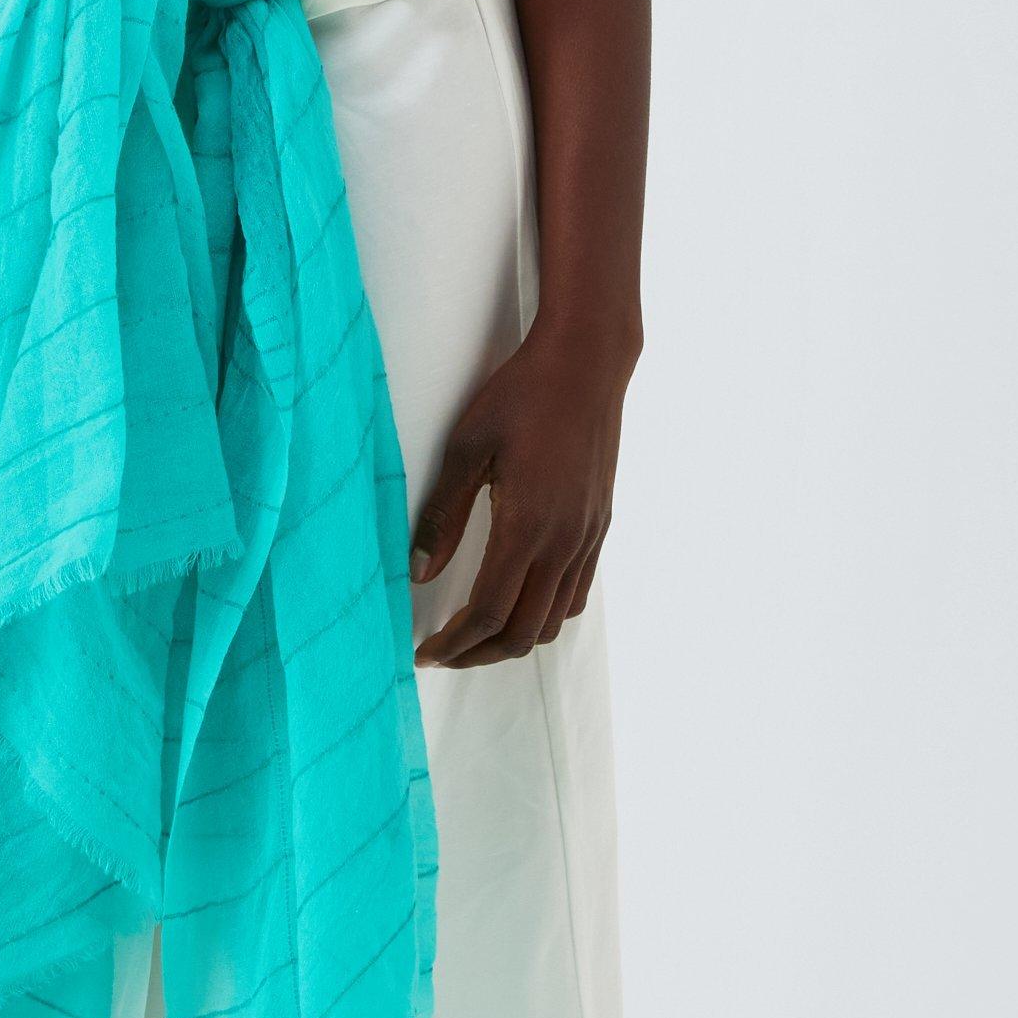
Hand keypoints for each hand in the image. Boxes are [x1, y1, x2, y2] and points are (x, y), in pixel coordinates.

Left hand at [409, 323, 632, 668]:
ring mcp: (588, 537)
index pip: (489, 614)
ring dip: (512, 638)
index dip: (455, 644)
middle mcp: (564, 541)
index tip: (425, 653)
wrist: (587, 362)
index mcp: (528, 526)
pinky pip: (575, 593)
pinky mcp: (599, 527)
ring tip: (475, 634)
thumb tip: (418, 573)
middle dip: (479, 654)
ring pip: (553, 620)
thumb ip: (442, 515)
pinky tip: (517, 600)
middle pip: (523, 632)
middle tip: (444, 653)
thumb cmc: (521, 395)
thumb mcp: (466, 447)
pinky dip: (544, 613)